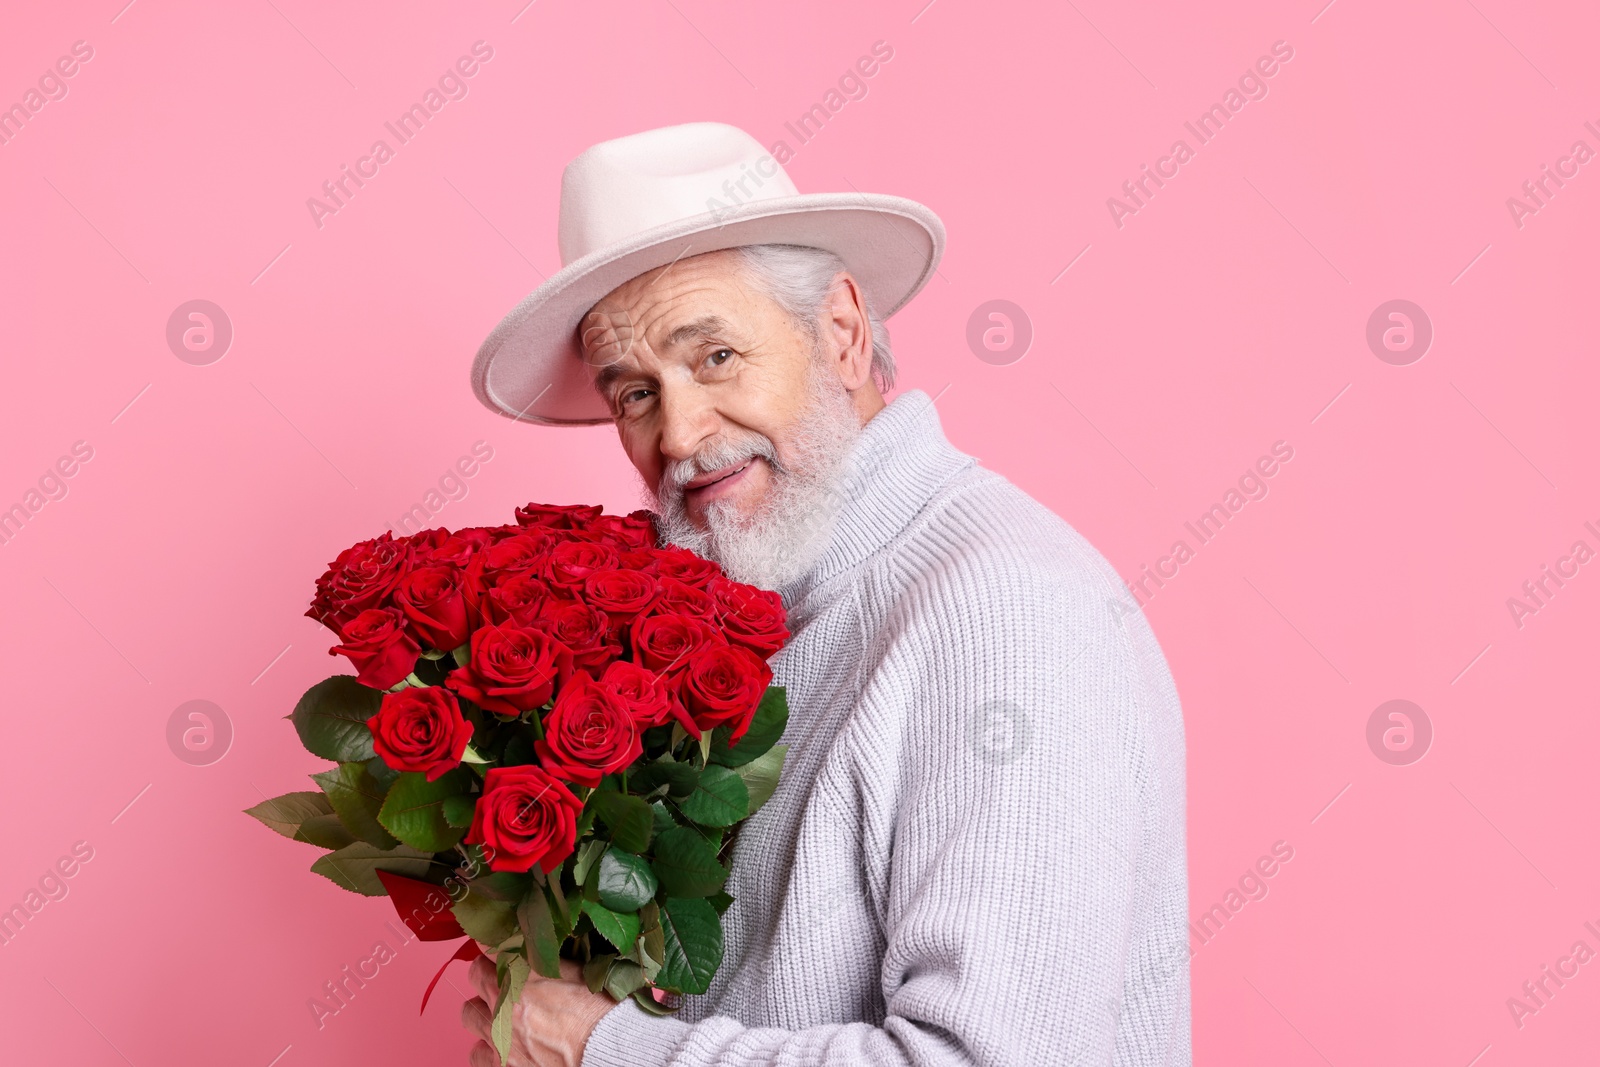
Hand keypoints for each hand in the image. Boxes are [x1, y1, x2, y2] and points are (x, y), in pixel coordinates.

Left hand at [461, 954, 615, 1066]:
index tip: (503, 948)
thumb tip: (532, 949)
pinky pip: (476, 1053)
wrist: (605, 1053)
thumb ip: (546, 960)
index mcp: (524, 972)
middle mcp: (504, 1001)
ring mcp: (498, 1036)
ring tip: (502, 1016)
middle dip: (489, 974)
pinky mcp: (499, 1064)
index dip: (498, 945)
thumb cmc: (601, 1013)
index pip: (491, 945)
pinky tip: (504, 1046)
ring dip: (485, 1011)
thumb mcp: (577, 972)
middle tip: (505, 980)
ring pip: (470, 1014)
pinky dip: (488, 1048)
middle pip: (475, 976)